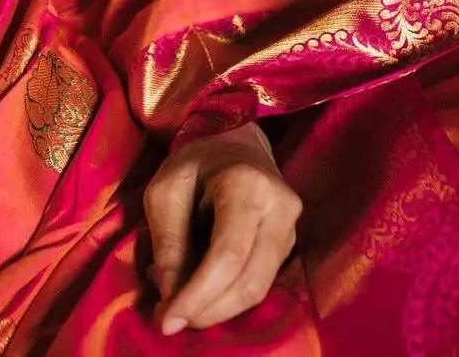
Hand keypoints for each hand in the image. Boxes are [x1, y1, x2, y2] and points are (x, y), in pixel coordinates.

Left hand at [144, 122, 300, 335]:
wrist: (233, 137)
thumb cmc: (194, 161)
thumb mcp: (166, 190)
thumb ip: (168, 243)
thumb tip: (171, 298)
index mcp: (247, 186)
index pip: (228, 255)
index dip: (198, 295)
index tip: (166, 321)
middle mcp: (280, 208)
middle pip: (249, 281)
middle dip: (208, 309)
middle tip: (170, 318)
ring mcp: (291, 226)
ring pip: (259, 288)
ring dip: (218, 308)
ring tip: (181, 306)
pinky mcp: (289, 242)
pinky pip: (262, 281)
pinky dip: (229, 296)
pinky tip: (202, 292)